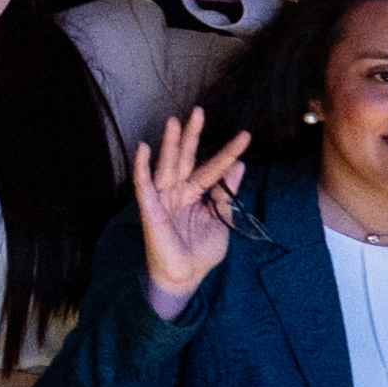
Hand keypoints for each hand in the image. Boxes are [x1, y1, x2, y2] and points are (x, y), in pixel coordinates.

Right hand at [127, 110, 246, 315]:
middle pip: (186, 158)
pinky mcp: (150, 208)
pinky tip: (144, 148)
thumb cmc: (200, 252)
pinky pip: (143, 185)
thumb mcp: (222, 221)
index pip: (214, 168)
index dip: (229, 153)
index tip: (245, 136)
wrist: (185, 276)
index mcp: (196, 194)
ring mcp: (163, 198)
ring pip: (167, 165)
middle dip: (192, 135)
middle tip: (199, 111)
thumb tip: (239, 166)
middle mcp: (178, 191)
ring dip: (170, 143)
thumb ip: (228, 195)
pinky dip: (142, 167)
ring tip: (175, 121)